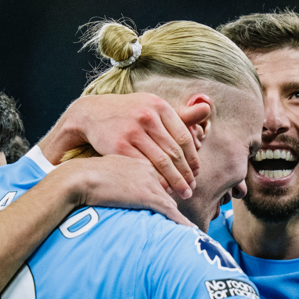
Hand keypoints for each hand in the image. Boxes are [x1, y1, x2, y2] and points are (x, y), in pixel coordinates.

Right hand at [39, 93, 206, 199]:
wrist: (91, 113)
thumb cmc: (128, 113)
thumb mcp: (152, 106)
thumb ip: (180, 114)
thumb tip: (208, 109)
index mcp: (159, 106)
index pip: (184, 137)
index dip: (192, 158)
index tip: (196, 172)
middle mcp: (147, 117)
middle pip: (174, 151)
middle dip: (186, 173)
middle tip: (192, 188)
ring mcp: (133, 132)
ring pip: (162, 162)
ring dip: (175, 181)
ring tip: (182, 193)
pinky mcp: (119, 146)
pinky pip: (143, 168)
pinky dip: (155, 181)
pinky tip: (162, 189)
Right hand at [58, 155, 192, 226]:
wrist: (78, 177)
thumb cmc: (84, 175)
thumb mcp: (106, 168)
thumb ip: (119, 174)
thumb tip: (120, 185)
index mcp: (138, 160)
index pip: (162, 168)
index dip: (173, 177)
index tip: (179, 185)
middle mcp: (148, 168)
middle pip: (173, 178)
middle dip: (184, 186)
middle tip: (189, 198)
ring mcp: (149, 181)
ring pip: (173, 195)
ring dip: (182, 207)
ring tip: (191, 222)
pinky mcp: (146, 195)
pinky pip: (169, 210)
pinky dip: (180, 221)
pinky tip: (189, 229)